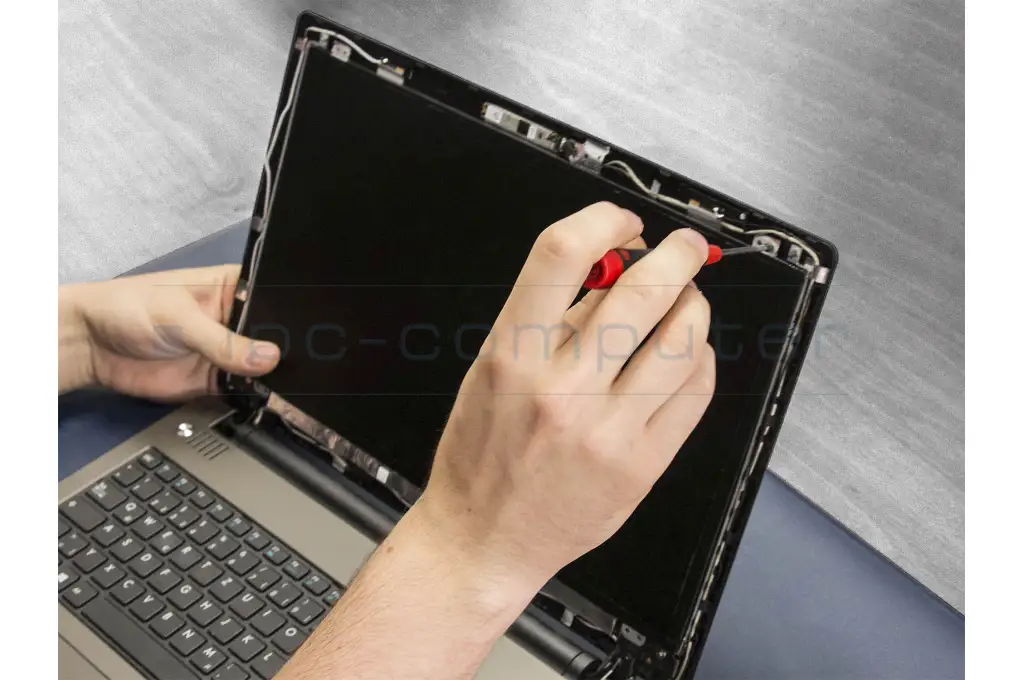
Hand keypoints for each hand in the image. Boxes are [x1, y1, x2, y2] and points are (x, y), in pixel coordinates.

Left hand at [59, 264, 279, 399]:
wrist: (90, 346)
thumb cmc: (128, 307)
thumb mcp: (179, 317)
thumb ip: (223, 340)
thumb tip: (267, 357)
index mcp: (232, 288)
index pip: (274, 297)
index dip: (291, 312)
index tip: (306, 330)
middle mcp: (236, 319)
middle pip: (275, 335)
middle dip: (287, 348)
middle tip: (296, 361)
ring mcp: (228, 352)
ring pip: (264, 366)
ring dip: (275, 375)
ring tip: (288, 382)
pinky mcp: (216, 381)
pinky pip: (245, 390)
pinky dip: (256, 396)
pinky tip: (268, 396)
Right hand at [418, 202, 714, 587]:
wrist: (483, 542)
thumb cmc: (479, 458)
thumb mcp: (489, 371)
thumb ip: (547, 320)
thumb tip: (608, 271)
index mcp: (512, 357)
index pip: (561, 255)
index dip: (602, 220)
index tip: (621, 222)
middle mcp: (562, 390)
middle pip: (642, 291)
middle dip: (676, 253)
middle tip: (684, 247)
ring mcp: (608, 430)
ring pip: (682, 338)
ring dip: (693, 302)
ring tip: (685, 300)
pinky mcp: (642, 465)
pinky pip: (695, 392)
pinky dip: (699, 357)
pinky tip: (686, 352)